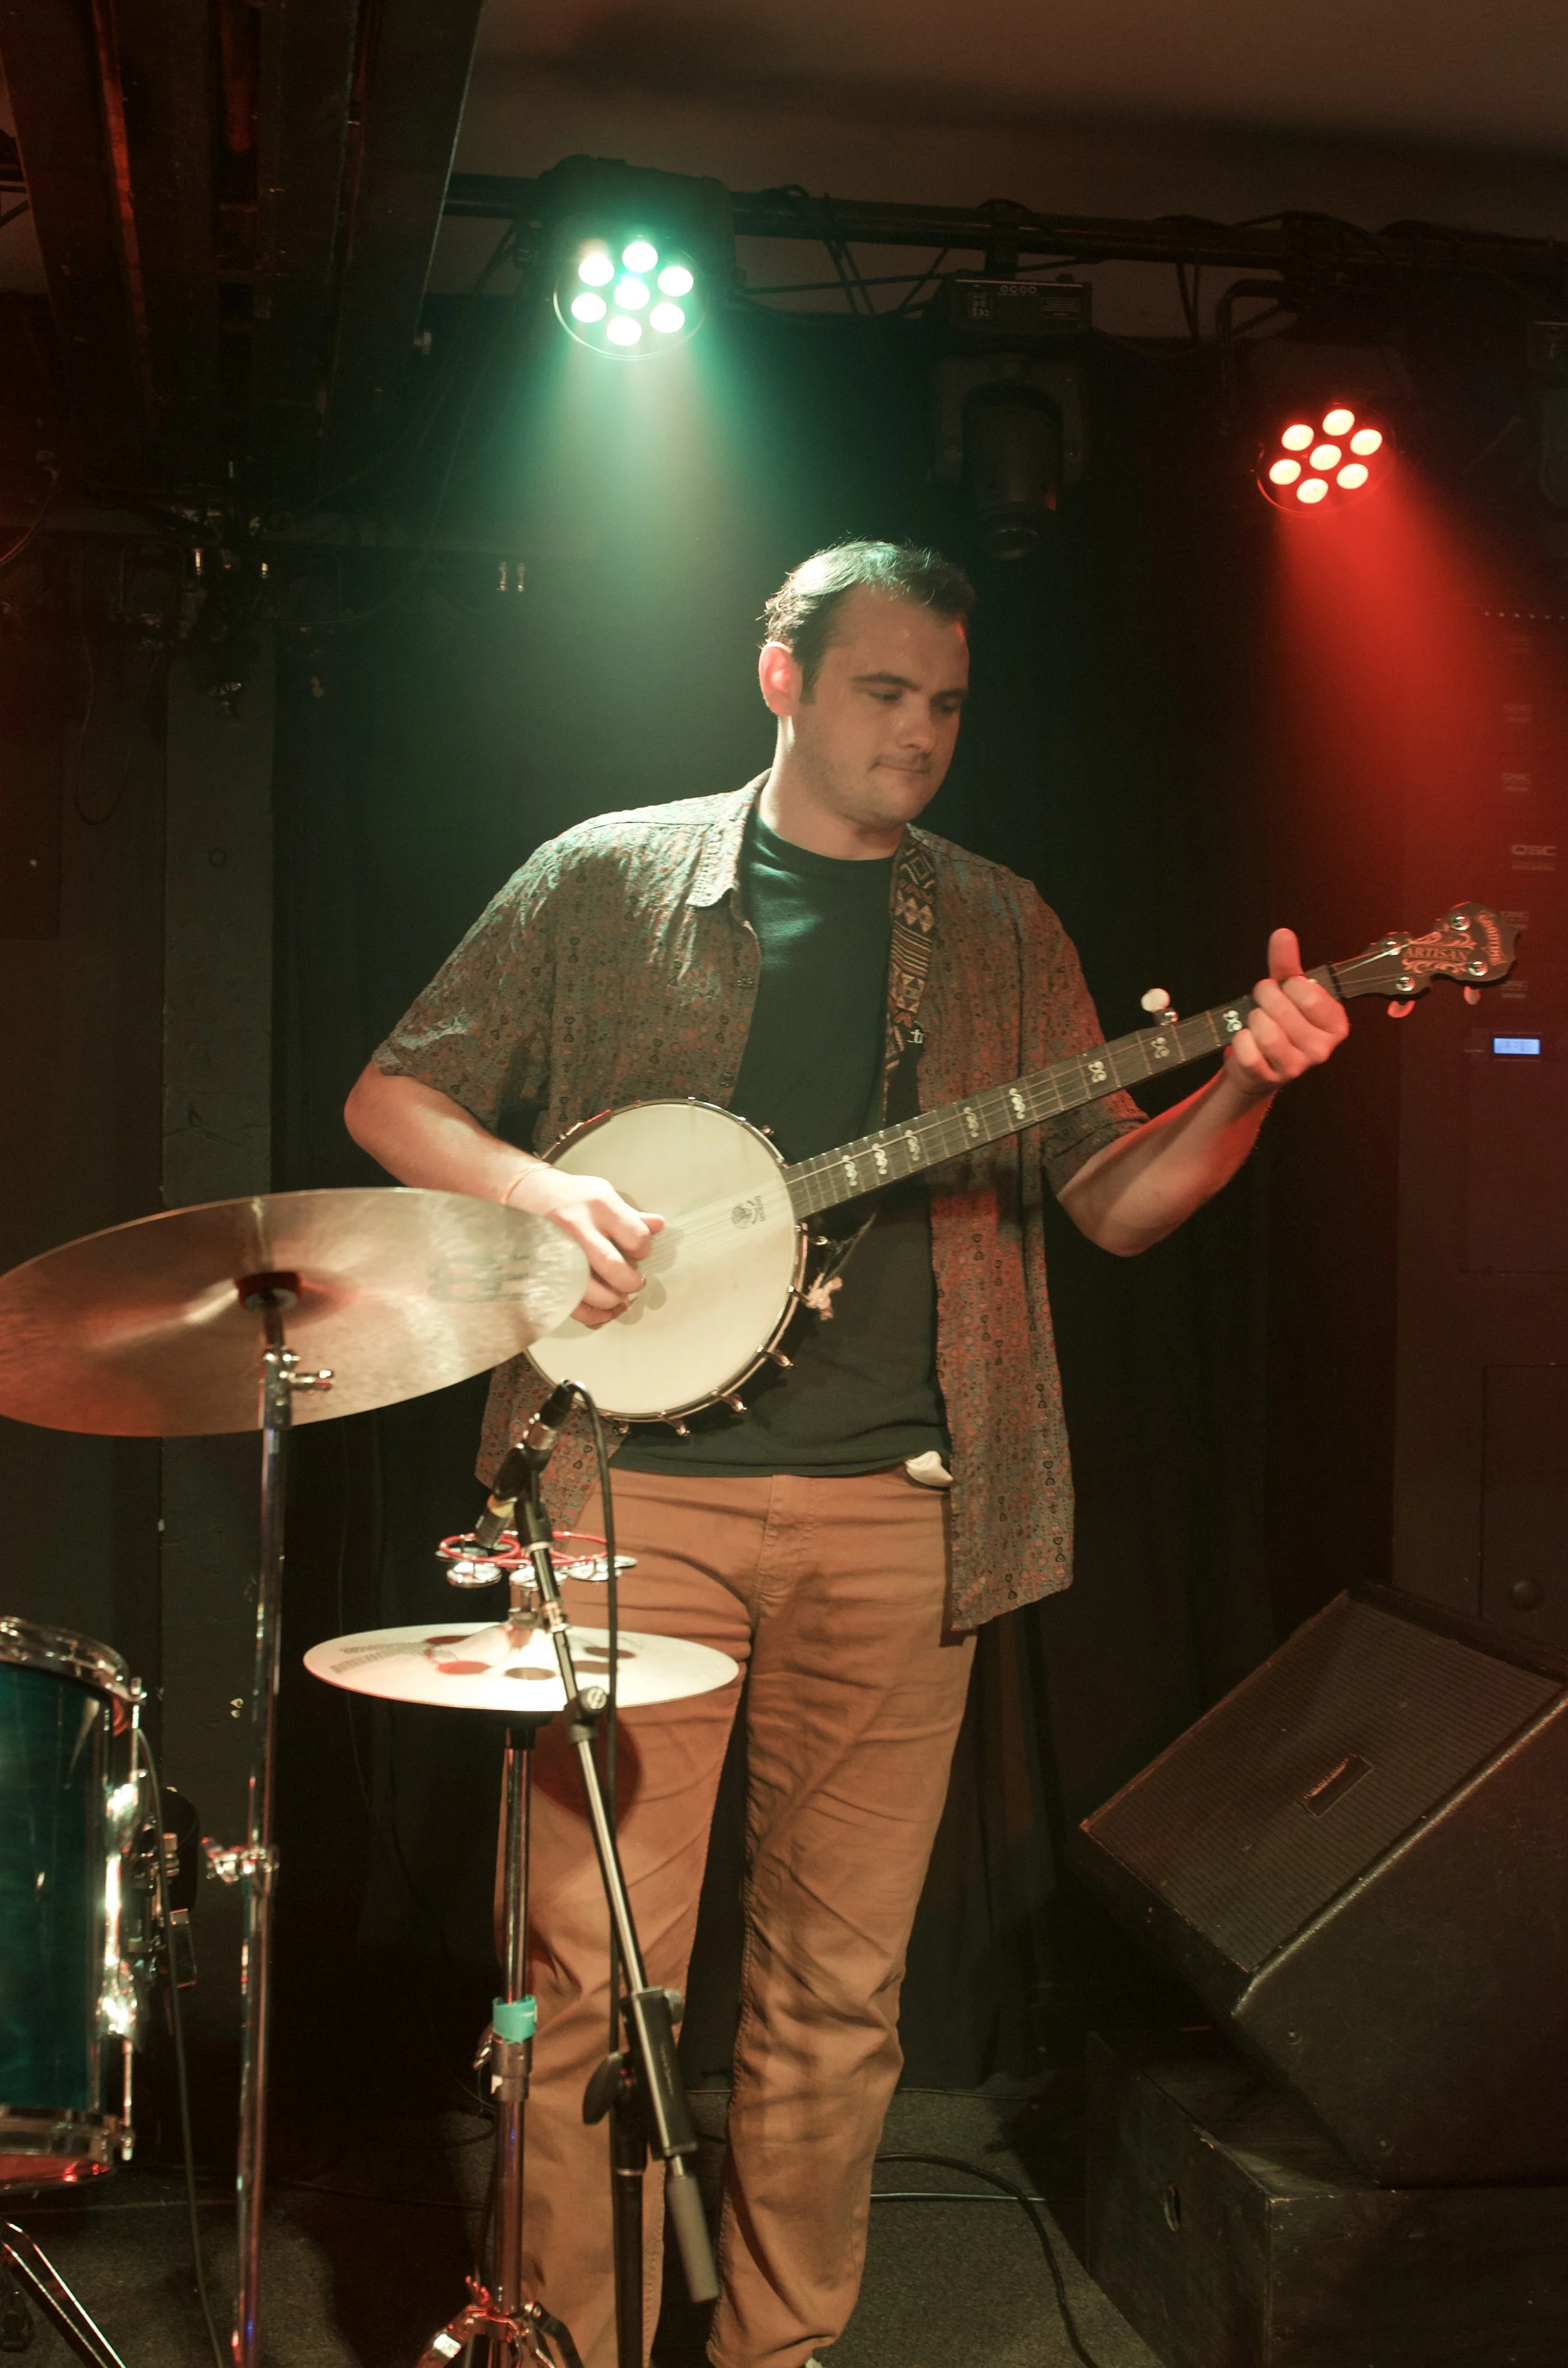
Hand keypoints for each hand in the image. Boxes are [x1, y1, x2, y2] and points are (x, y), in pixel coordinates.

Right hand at [504, 1163, 663, 1328]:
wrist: (523, 1192)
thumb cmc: (570, 1195)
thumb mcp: (603, 1193)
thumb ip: (630, 1215)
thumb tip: (659, 1226)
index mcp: (599, 1205)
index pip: (636, 1238)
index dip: (644, 1250)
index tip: (638, 1253)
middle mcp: (577, 1227)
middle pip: (613, 1268)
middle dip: (630, 1283)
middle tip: (633, 1283)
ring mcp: (558, 1250)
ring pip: (590, 1290)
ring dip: (610, 1301)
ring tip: (617, 1297)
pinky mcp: (544, 1269)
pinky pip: (569, 1302)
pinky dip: (590, 1314)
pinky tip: (602, 1312)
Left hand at [1226, 927, 1349, 1099]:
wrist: (1261, 1064)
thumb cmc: (1280, 1022)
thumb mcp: (1287, 990)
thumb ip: (1287, 963)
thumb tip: (1283, 934)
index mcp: (1336, 1025)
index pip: (1307, 993)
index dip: (1287, 985)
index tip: (1286, 989)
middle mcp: (1322, 1049)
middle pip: (1282, 1010)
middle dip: (1265, 999)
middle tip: (1264, 1002)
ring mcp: (1297, 1067)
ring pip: (1265, 1032)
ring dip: (1253, 1020)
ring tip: (1257, 1022)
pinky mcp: (1270, 1078)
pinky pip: (1247, 1050)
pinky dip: (1240, 1039)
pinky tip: (1247, 1039)